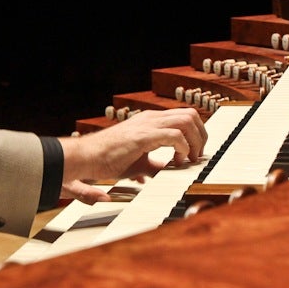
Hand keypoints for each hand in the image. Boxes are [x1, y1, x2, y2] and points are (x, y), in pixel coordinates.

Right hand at [58, 108, 206, 203]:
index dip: (195, 134)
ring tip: (189, 160)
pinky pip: (175, 136)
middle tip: (197, 156)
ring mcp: (148, 125)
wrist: (87, 157)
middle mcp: (151, 118)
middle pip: (191, 114)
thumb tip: (166, 172)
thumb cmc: (107, 160)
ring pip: (187, 121)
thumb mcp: (138, 163)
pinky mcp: (144, 136)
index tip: (195, 154)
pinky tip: (177, 162)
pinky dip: (183, 149)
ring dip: (195, 142)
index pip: (184, 117)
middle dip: (201, 136)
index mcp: (150, 121)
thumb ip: (154, 166)